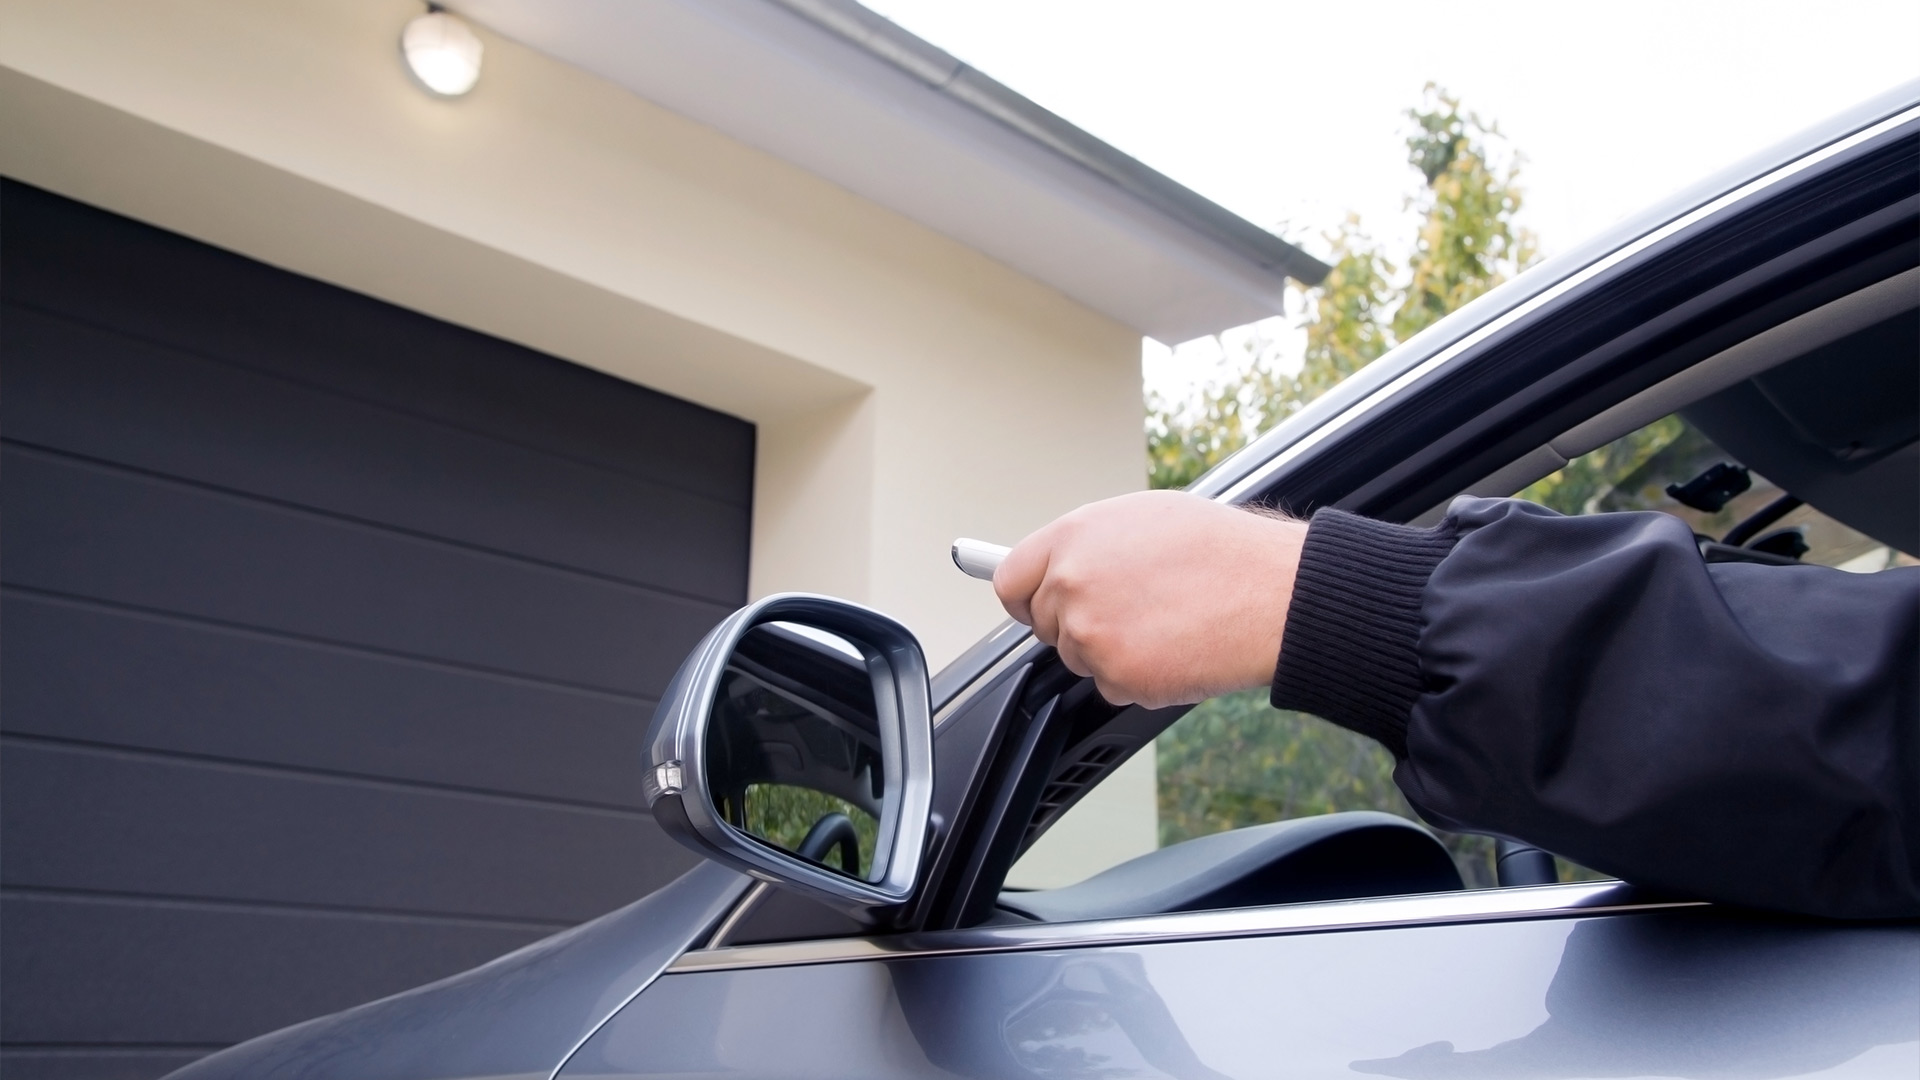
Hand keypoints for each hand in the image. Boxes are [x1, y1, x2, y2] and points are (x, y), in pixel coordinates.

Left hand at [993, 490, 1305, 708]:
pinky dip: (1138, 678)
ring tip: (1163, 622)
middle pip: (1043, 624)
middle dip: (1077, 624)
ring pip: (1077, 658)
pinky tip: (1174, 648)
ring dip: (1111, 651)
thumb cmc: (1222, 551)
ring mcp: (1089, 631)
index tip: (1036, 606)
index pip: (1011, 580)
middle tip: (1128, 613)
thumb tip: (1060, 564)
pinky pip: (1110, 686)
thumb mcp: (1143, 519)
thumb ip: (1089, 544)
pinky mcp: (1115, 674)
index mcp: (1073, 537)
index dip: (1027, 598)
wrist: (1271, 593)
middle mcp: (1071, 582)